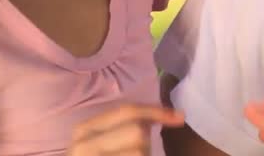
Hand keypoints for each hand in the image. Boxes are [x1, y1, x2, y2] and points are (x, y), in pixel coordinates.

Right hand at [69, 103, 184, 155]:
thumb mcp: (100, 142)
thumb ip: (122, 127)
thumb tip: (165, 116)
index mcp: (84, 130)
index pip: (127, 111)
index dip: (156, 111)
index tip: (179, 116)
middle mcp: (84, 145)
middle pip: (137, 132)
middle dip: (145, 144)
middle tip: (135, 153)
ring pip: (139, 152)